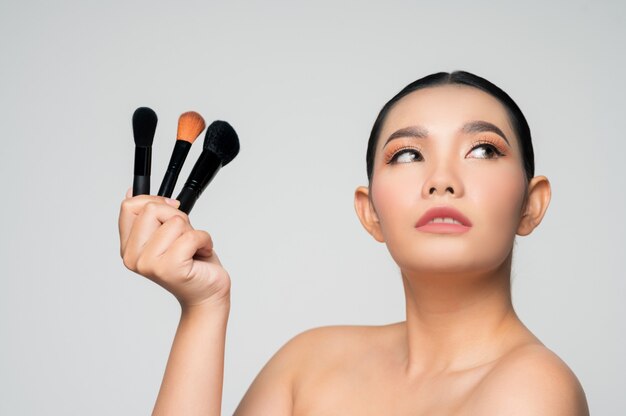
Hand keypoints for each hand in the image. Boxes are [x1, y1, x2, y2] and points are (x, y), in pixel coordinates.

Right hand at [119, 189, 230, 308]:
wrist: (207, 295)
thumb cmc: (191, 265)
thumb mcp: (167, 234)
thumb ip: (150, 217)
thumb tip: (132, 192)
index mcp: (129, 248)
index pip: (129, 207)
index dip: (154, 201)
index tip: (170, 210)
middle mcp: (133, 257)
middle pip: (152, 209)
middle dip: (177, 216)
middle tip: (185, 236)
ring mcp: (149, 264)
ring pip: (174, 221)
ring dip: (193, 231)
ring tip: (193, 249)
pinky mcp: (170, 268)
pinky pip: (191, 236)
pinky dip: (205, 240)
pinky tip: (202, 253)